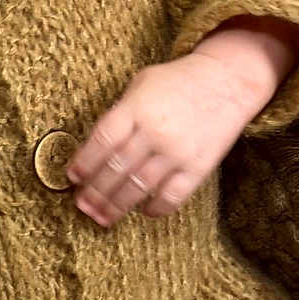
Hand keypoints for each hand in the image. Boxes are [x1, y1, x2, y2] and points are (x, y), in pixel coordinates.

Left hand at [67, 54, 265, 227]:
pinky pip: (171, 197)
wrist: (227, 82)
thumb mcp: (142, 84)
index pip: (102, 140)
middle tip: (81, 206)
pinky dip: (154, 209)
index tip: (72, 177)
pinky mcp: (198, 167)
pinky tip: (142, 211)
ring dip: (116, 206)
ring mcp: (177, 152)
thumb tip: (93, 150)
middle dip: (95, 191)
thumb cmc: (176, 82)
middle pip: (116, 169)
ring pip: (139, 187)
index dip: (84, 162)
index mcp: (137, 107)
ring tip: (101, 217)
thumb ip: (119, 114)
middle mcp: (155, 131)